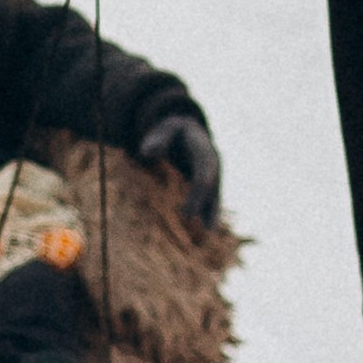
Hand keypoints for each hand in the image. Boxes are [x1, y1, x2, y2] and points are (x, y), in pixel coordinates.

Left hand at [136, 111, 221, 226]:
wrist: (188, 131)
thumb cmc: (172, 132)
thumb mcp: (164, 129)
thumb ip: (157, 139)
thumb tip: (147, 153)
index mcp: (204, 149)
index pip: (204, 172)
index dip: (197, 193)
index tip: (187, 212)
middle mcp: (213, 162)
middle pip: (212, 186)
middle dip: (203, 204)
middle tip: (190, 222)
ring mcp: (214, 173)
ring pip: (216, 195)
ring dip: (212, 213)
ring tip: (208, 233)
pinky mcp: (211, 182)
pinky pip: (212, 199)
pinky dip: (209, 213)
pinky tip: (207, 230)